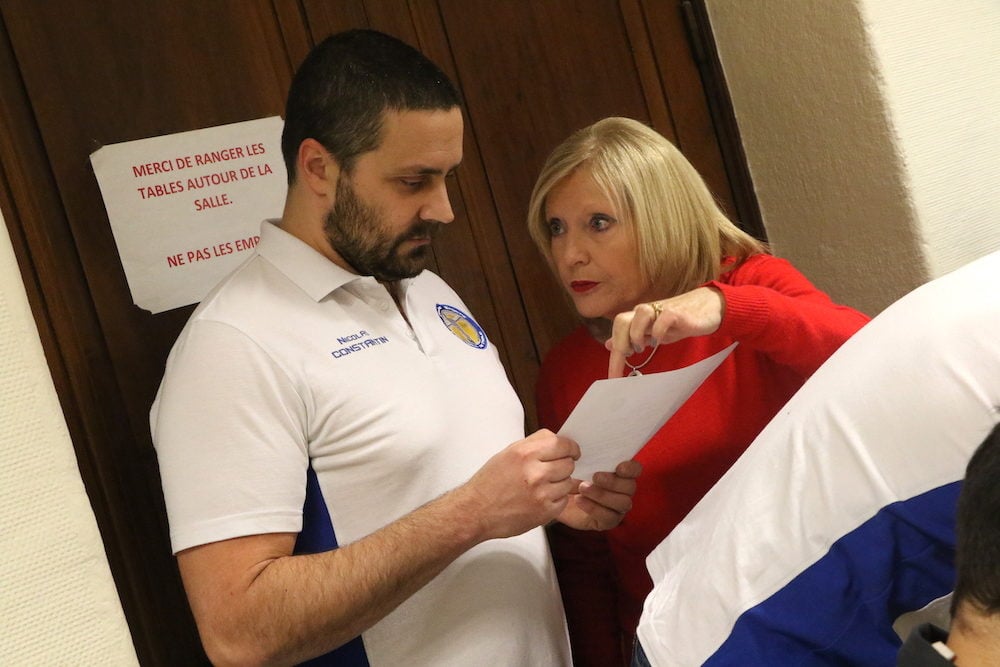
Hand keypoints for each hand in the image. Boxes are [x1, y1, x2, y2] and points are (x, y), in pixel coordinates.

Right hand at [460, 429, 580, 540]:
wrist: (476, 511)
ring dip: (560, 483)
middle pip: (568, 463)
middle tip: (554, 469)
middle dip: (564, 465)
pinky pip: (564, 500)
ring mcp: (541, 493)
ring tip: (544, 485)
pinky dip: (557, 498)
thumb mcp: (508, 453)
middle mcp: (534, 472)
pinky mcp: (544, 512)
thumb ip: (534, 444)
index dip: (571, 448)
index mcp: (524, 453)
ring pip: (569, 482)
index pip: (562, 444)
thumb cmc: (489, 482)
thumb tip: (556, 439)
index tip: (572, 451)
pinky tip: (542, 497)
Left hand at [557, 459, 641, 530]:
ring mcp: (617, 507)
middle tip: (595, 476)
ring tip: (582, 488)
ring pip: (622, 503)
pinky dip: (594, 508)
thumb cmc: (569, 473)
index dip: (631, 469)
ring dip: (602, 495)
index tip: (619, 467)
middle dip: (613, 482)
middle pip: (630, 487)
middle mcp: (623, 490)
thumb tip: (585, 441)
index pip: (635, 469)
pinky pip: (609, 517)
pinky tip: (579, 500)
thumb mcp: (576, 460)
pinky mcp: (607, 521)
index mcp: (620, 472)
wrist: (556, 493)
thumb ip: (585, 451)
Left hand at [606, 286, 724, 377]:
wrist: (709, 307)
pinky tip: (658, 343)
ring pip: (639, 314)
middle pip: (621, 320)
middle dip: (619, 342)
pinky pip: (663, 318)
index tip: (612, 378)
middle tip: (626, 359)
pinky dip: (657, 331)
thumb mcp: (653, 333)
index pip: (618, 334)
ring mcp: (660, 310)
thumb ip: (633, 338)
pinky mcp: (676, 312)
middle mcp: (646, 313)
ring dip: (636, 334)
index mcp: (638, 318)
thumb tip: (609, 345)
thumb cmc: (679, 321)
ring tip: (640, 349)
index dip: (614, 356)